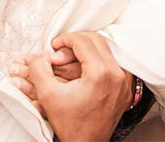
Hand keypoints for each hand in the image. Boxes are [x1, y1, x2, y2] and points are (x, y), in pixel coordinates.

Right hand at [9, 32, 133, 141]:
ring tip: (67, 61)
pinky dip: (95, 63)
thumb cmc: (70, 125)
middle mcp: (117, 75)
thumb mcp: (48, 95)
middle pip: (97, 42)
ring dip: (85, 52)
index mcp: (101, 74)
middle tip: (59, 51)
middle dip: (75, 43)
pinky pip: (111, 66)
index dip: (65, 39)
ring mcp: (123, 82)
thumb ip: (39, 70)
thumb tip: (41, 54)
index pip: (84, 42)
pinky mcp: (124, 88)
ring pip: (105, 53)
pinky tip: (80, 71)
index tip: (54, 45)